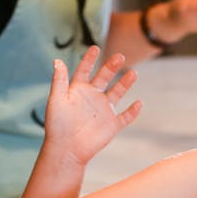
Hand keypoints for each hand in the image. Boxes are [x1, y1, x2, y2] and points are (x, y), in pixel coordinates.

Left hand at [42, 46, 142, 166]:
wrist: (66, 149)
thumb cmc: (57, 125)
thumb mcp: (57, 100)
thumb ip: (59, 80)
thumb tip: (57, 60)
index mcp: (78, 90)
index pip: (84, 70)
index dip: (89, 59)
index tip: (95, 48)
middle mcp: (92, 97)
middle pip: (104, 77)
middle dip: (112, 66)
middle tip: (119, 57)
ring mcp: (103, 111)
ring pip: (118, 93)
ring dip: (125, 83)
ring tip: (133, 73)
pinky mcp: (112, 125)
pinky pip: (126, 116)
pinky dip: (133, 111)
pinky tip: (139, 102)